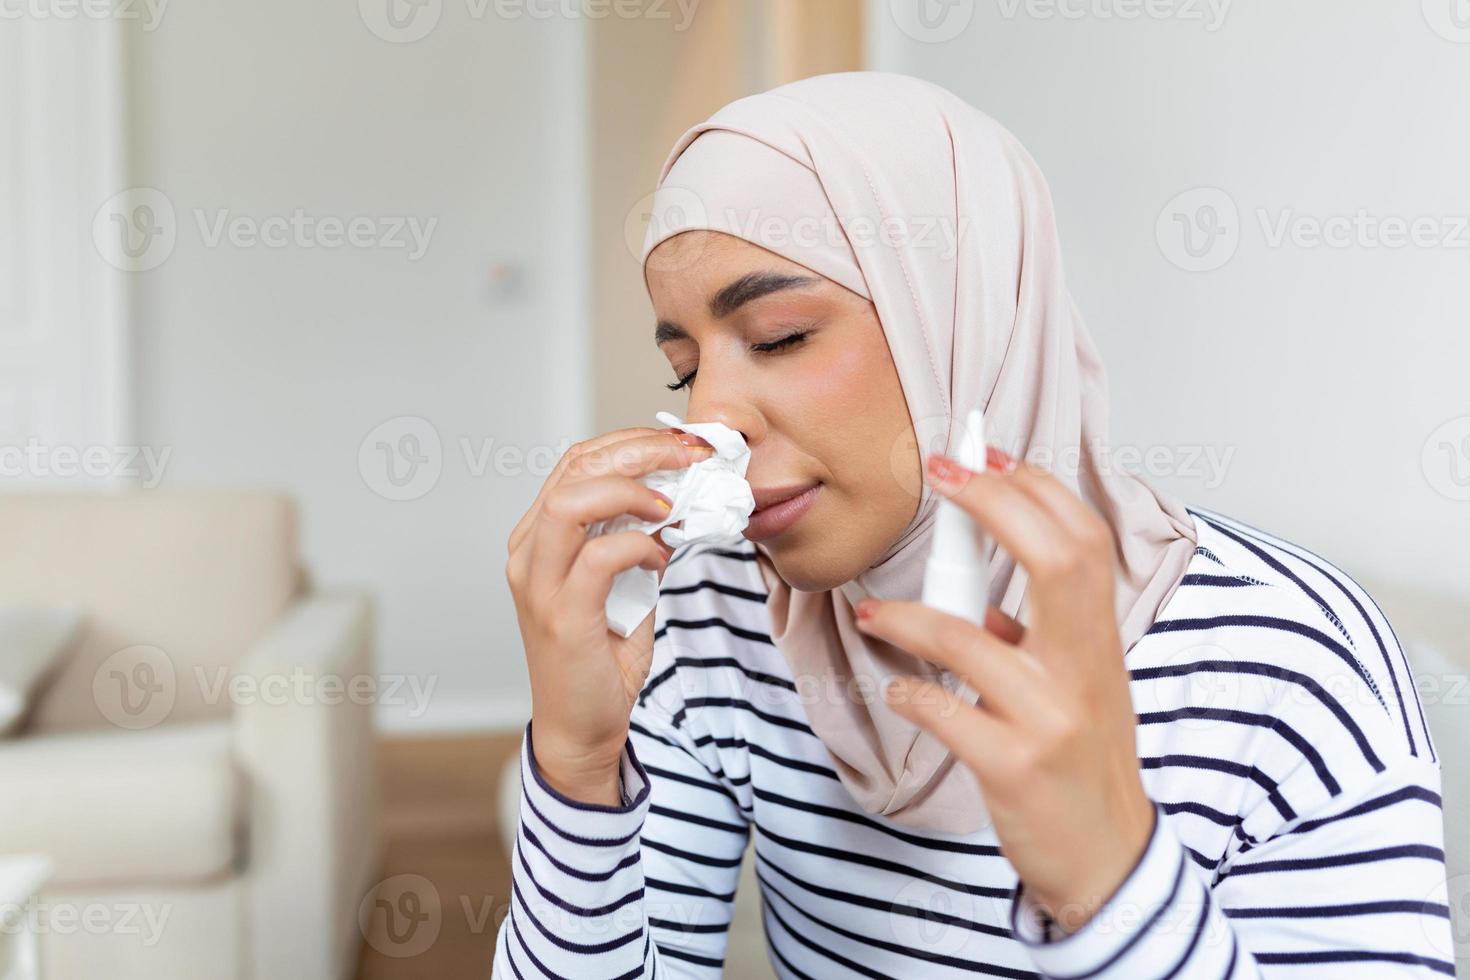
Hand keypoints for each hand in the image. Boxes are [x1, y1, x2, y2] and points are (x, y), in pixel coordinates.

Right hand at [505, 426, 712, 803]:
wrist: (581, 728)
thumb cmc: (600, 656)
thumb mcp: (622, 583)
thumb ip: (637, 540)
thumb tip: (679, 500)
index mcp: (539, 538)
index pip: (577, 461)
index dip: (631, 441)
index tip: (682, 442)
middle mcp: (529, 553)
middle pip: (574, 467)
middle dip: (640, 449)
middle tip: (690, 453)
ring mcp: (539, 585)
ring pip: (572, 501)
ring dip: (632, 489)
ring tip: (671, 504)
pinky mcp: (562, 617)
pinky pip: (598, 557)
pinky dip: (638, 545)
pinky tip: (661, 557)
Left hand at [852, 448, 1155, 931]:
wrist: (1107, 859)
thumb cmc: (1083, 764)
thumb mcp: (1077, 688)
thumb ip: (1037, 638)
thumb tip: (983, 600)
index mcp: (1099, 642)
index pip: (1082, 539)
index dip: (1034, 487)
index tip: (984, 453)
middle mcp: (1085, 669)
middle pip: (1057, 558)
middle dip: (995, 502)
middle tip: (941, 473)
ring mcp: (1052, 716)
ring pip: (970, 639)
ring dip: (908, 619)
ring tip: (873, 617)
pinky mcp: (1015, 765)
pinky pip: (943, 711)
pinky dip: (908, 695)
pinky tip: (899, 694)